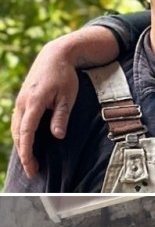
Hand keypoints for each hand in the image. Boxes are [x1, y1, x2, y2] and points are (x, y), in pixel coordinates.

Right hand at [12, 27, 115, 176]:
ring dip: (21, 145)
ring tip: (29, 162)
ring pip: (16, 128)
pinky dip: (21, 135)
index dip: (27, 151)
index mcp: (33, 102)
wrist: (55, 55)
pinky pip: (19, 121)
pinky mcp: (23, 100)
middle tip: (32, 171)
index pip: (27, 132)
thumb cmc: (65, 76)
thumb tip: (57, 136)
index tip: (31, 165)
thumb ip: (60, 116)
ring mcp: (20, 100)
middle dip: (23, 153)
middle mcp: (22, 102)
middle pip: (18, 133)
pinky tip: (28, 144)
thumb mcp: (67, 96)